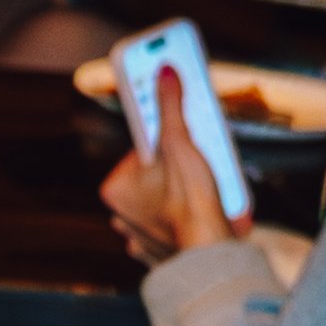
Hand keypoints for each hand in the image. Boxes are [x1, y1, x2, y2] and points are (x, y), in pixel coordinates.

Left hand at [103, 94, 237, 262]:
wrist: (209, 252)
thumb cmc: (190, 201)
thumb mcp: (180, 142)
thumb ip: (170, 106)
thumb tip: (164, 73)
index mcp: (115, 188)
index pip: (144, 151)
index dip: (169, 140)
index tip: (186, 134)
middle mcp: (120, 213)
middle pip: (158, 175)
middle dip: (182, 167)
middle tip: (203, 163)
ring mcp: (139, 234)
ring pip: (167, 200)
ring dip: (188, 192)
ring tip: (209, 189)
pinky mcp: (161, 251)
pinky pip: (176, 225)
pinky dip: (189, 218)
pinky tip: (205, 214)